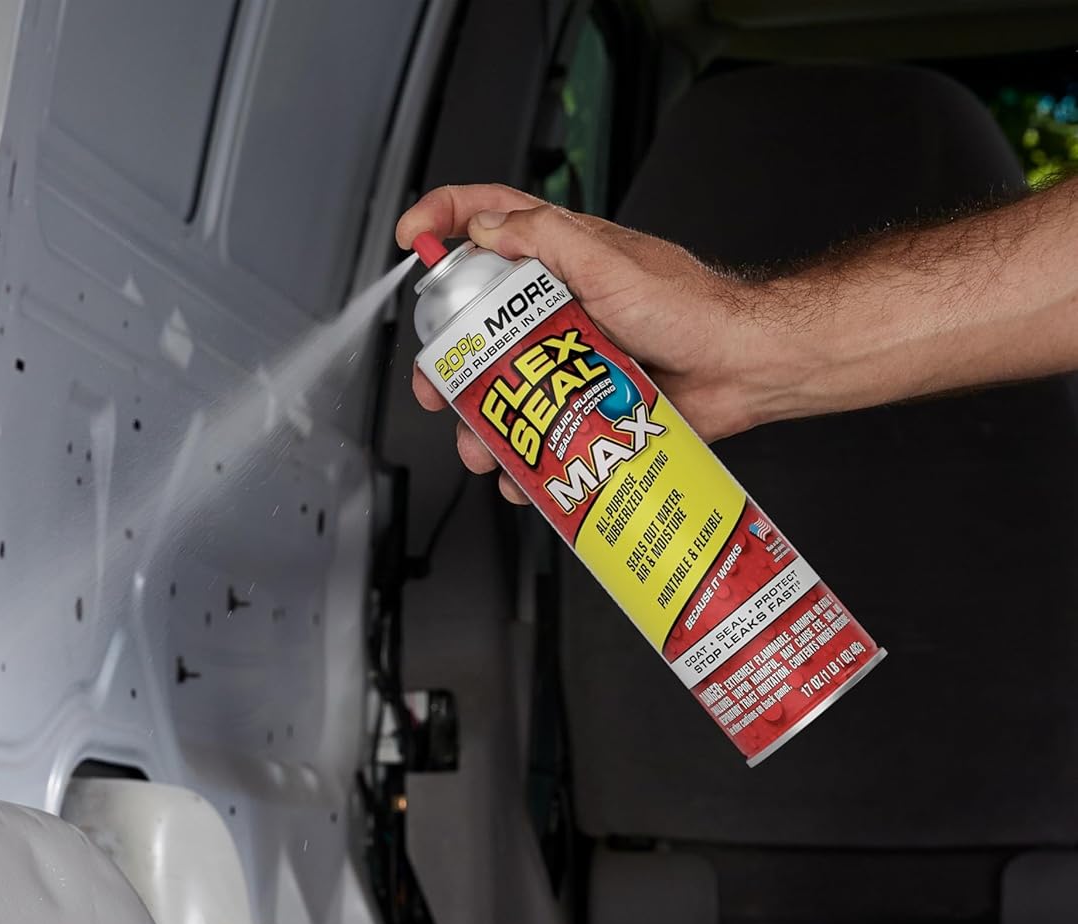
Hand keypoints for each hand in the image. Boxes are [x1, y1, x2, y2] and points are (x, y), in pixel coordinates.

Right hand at [397, 184, 783, 503]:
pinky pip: (538, 435)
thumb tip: (486, 227)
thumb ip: (546, 238)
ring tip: (483, 447)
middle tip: (436, 384)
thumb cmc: (692, 308)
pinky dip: (522, 462)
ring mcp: (567, 359)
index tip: (410, 239)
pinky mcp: (583, 406)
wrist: (741, 368)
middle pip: (477, 326)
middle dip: (446, 361)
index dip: (442, 218)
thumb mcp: (610, 260)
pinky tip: (522, 475)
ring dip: (480, 425)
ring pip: (501, 391)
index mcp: (559, 259)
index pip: (488, 219)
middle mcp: (556, 307)